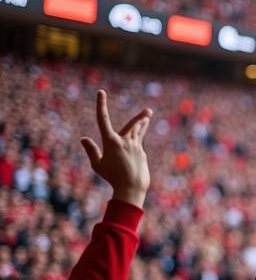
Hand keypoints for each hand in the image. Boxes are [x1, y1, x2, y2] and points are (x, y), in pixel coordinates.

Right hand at [80, 90, 151, 207]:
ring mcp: (136, 147)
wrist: (131, 187)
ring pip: (139, 132)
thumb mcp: (98, 165)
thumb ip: (92, 151)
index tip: (101, 92)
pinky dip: (137, 142)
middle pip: (132, 125)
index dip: (101, 104)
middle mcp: (125, 141)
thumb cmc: (112, 177)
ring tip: (148, 116)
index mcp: (111, 141)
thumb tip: (84, 139)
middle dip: (140, 116)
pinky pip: (138, 145)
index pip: (103, 119)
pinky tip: (136, 148)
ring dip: (143, 124)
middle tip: (149, 109)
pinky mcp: (142, 154)